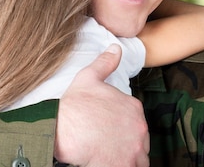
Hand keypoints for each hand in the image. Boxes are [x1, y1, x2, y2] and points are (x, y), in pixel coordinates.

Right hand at [55, 44, 149, 165]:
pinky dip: (124, 166)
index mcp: (134, 107)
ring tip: (112, 156)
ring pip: (139, 158)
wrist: (63, 130)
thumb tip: (116, 48)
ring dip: (129, 159)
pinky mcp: (126, 165)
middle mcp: (139, 127)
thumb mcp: (89, 78)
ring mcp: (135, 148)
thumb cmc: (74, 106)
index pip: (135, 121)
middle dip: (128, 144)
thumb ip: (106, 63)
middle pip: (140, 140)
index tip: (109, 130)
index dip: (122, 127)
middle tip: (109, 145)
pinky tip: (109, 163)